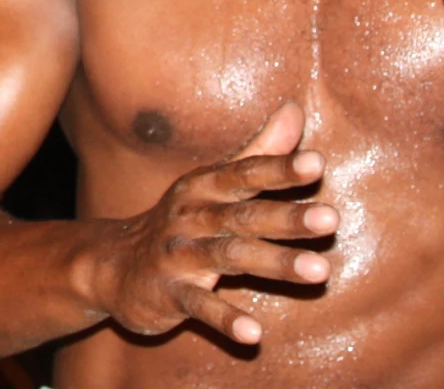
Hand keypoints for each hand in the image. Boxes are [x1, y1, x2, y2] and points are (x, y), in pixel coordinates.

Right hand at [95, 101, 337, 345]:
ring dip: (274, 264)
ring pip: (229, 258)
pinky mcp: (168, 293)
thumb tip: (295, 109)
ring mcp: (179, 255)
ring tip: (319, 272)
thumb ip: (258, 152)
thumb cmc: (181, 222)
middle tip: (331, 219)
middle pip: (244, 216)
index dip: (279, 168)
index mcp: (205, 187)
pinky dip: (224, 319)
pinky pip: (198, 306)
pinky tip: (254, 334)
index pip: (246, 174)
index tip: (317, 163)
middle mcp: (192, 216)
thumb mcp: (213, 184)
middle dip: (287, 218)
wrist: (111, 265)